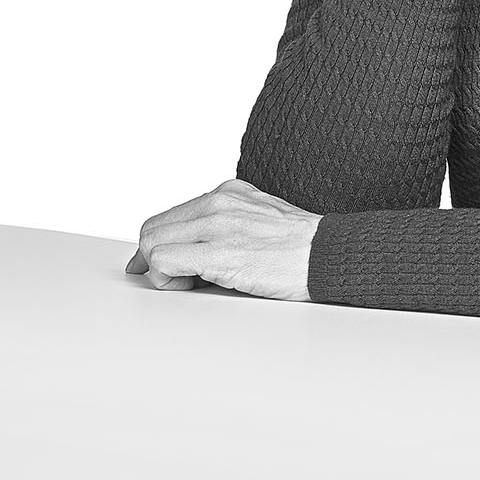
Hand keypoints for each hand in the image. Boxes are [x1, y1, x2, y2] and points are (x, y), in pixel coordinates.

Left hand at [124, 177, 321, 300]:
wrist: (327, 254)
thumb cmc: (298, 247)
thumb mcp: (258, 219)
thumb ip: (224, 225)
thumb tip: (188, 251)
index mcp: (228, 192)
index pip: (169, 216)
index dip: (158, 247)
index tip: (162, 269)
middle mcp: (219, 200)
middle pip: (153, 229)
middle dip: (155, 260)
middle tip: (179, 281)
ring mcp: (217, 222)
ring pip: (151, 243)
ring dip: (160, 271)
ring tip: (190, 285)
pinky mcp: (218, 250)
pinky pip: (163, 261)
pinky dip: (166, 280)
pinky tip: (192, 288)